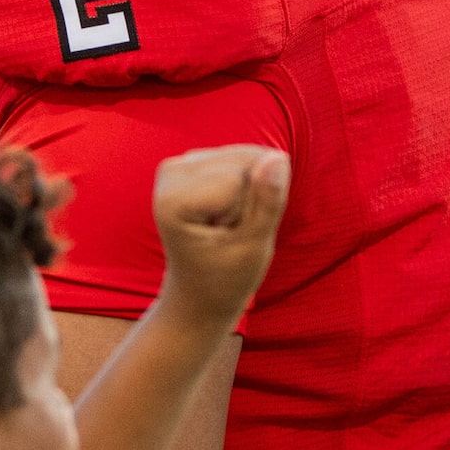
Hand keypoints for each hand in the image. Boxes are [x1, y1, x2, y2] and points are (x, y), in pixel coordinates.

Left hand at [149, 145, 289, 327]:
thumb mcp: (253, 248)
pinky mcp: (194, 160)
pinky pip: (245, 158)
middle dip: (251, 197)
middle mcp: (171, 172)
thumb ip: (267, 203)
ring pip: (249, 157)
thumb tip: (278, 157)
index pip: (240, 179)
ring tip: (228, 224)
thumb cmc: (225, 278)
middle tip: (230, 232)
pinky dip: (247, 185)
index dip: (249, 213)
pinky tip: (227, 212)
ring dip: (250, 192)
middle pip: (244, 161)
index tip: (228, 240)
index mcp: (174, 200)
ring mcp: (180, 163)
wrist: (199, 293)